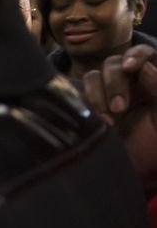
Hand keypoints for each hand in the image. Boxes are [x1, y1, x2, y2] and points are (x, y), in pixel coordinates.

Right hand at [83, 44, 156, 196]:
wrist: (139, 173)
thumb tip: (143, 67)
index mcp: (152, 80)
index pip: (143, 54)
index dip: (136, 55)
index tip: (132, 68)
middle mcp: (129, 83)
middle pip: (114, 63)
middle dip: (115, 82)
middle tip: (121, 107)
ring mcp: (105, 95)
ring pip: (93, 76)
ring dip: (98, 94)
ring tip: (109, 119)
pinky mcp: (88, 108)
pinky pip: (78, 94)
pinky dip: (86, 103)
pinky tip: (97, 120)